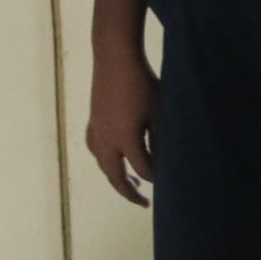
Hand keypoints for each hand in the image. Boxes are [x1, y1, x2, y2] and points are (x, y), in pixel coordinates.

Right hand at [86, 49, 158, 206]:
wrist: (115, 56)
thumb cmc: (142, 82)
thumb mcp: (159, 111)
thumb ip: (160, 138)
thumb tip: (163, 159)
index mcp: (126, 139)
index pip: (142, 169)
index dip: (155, 177)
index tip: (168, 181)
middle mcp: (107, 139)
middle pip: (115, 176)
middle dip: (129, 192)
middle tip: (143, 202)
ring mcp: (97, 129)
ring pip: (102, 164)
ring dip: (115, 177)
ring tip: (130, 182)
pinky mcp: (93, 119)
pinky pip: (95, 148)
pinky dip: (103, 159)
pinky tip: (111, 156)